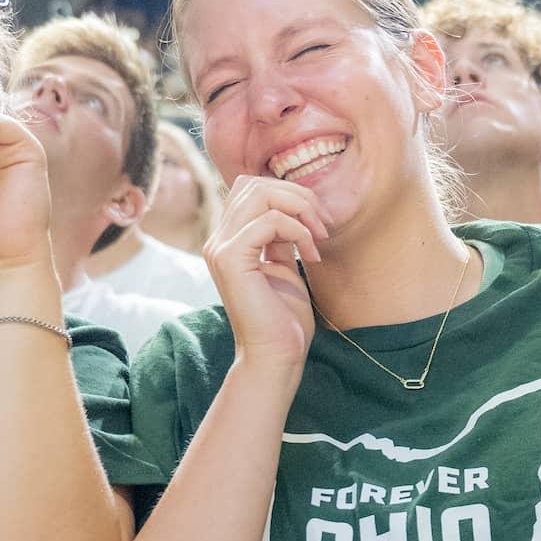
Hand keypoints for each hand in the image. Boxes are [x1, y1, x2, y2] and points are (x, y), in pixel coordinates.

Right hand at [207, 175, 326, 374]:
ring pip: (260, 194)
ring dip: (300, 210)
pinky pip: (269, 220)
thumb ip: (280, 236)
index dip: (288, 194)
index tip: (317, 224)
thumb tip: (292, 208)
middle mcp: (218, 240)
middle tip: (322, 226)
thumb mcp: (284, 266)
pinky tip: (310, 256)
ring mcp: (220, 248)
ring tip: (318, 239)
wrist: (277, 356)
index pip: (251, 188)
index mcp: (228, 240)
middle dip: (297, 196)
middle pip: (254, 184)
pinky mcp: (230, 259)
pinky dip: (298, 231)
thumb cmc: (284, 319)